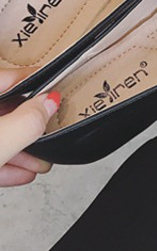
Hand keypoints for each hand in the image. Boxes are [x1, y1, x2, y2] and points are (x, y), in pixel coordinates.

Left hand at [0, 69, 59, 186]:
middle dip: (30, 126)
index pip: (10, 78)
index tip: (58, 88)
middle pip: (4, 109)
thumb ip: (29, 120)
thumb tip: (50, 102)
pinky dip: (3, 162)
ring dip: (20, 149)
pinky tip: (21, 173)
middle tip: (52, 131)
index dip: (37, 83)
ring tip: (41, 161)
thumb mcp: (2, 138)